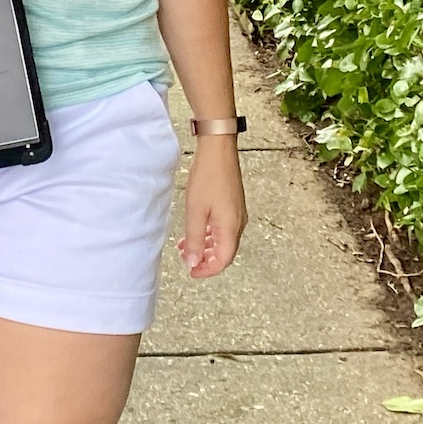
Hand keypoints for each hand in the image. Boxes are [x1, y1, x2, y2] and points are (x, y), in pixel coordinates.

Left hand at [180, 138, 246, 276]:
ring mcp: (236, 214)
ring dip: (204, 245)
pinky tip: (194, 231)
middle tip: (186, 260)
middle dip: (204, 258)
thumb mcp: (195, 211)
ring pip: (221, 239)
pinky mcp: (231, 205)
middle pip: (223, 251)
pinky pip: (221, 227)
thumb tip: (192, 262)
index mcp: (231, 228)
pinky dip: (207, 233)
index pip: (223, 260)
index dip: (208, 270)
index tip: (192, 272)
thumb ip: (194, 239)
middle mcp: (237, 223)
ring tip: (184, 246)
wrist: (218, 151)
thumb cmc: (208, 177)